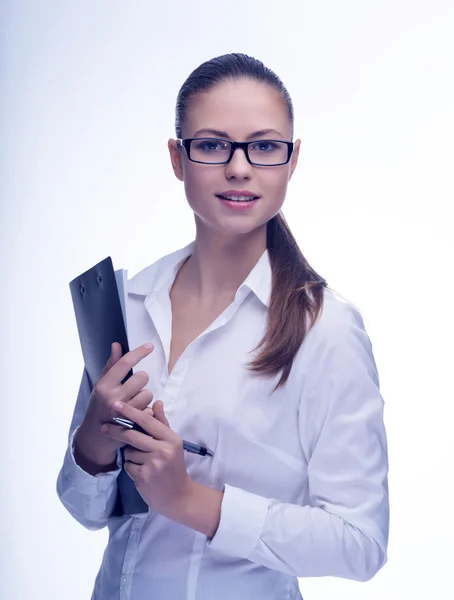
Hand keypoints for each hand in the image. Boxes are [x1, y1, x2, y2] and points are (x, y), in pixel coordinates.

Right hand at [74, 342, 154, 470]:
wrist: (96, 437)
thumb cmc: (99, 406)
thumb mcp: (101, 386)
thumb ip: (111, 366)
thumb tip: (117, 345)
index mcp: (104, 386)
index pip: (124, 364)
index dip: (139, 352)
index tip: (150, 346)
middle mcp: (113, 398)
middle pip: (142, 377)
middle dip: (141, 381)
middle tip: (132, 389)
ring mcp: (124, 413)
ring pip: (148, 394)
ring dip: (144, 397)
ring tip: (133, 403)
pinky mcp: (134, 424)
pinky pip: (151, 409)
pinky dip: (147, 411)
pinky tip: (137, 415)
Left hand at [101, 400, 194, 519]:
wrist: (178, 496)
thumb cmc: (174, 466)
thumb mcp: (172, 443)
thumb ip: (162, 423)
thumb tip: (157, 402)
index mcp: (171, 438)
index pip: (147, 421)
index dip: (130, 411)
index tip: (116, 404)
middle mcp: (163, 450)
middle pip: (132, 435)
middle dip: (115, 430)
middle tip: (103, 427)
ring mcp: (153, 464)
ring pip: (129, 452)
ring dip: (130, 455)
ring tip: (142, 462)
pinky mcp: (144, 477)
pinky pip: (128, 465)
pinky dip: (131, 467)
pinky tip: (141, 472)